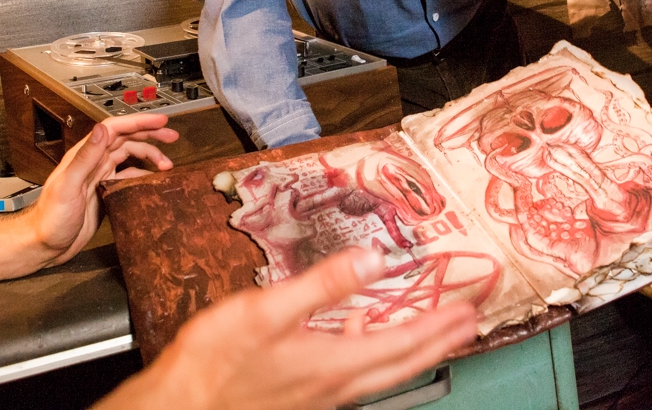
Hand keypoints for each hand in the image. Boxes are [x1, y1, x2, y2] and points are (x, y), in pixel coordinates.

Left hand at [26, 112, 176, 264]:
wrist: (44, 245)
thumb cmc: (50, 218)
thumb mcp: (68, 185)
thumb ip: (86, 157)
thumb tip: (102, 130)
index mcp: (85, 155)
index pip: (115, 129)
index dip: (139, 123)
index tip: (160, 122)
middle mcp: (94, 163)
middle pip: (127, 140)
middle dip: (151, 134)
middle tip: (172, 135)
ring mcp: (100, 177)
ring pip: (131, 158)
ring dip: (150, 156)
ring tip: (167, 164)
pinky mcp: (106, 193)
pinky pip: (129, 178)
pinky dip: (144, 175)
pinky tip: (153, 181)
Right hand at [103, 249, 477, 409]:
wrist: (179, 408)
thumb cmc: (215, 363)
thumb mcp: (267, 309)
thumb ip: (323, 283)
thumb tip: (374, 258)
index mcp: (333, 362)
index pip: (403, 342)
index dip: (440, 324)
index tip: (470, 308)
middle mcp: (334, 386)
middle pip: (402, 363)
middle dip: (440, 340)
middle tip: (471, 321)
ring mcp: (318, 396)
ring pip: (381, 373)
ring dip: (413, 350)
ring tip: (434, 332)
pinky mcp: (301, 397)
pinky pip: (355, 377)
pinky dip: (374, 356)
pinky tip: (361, 340)